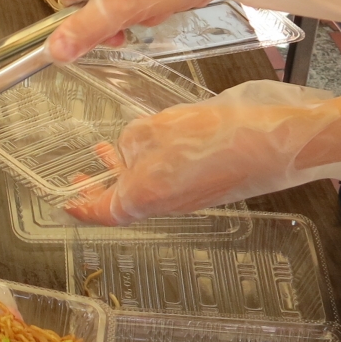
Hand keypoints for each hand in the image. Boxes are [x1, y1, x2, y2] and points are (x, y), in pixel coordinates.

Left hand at [67, 80, 340, 224]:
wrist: (277, 143)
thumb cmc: (216, 137)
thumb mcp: (158, 129)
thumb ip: (133, 140)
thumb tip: (129, 149)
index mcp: (144, 197)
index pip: (102, 212)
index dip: (80, 208)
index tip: (63, 204)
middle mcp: (164, 204)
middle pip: (123, 201)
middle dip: (100, 186)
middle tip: (81, 174)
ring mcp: (188, 197)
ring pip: (145, 187)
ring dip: (126, 169)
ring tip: (107, 149)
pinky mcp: (207, 185)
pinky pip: (168, 178)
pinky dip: (151, 162)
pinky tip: (150, 141)